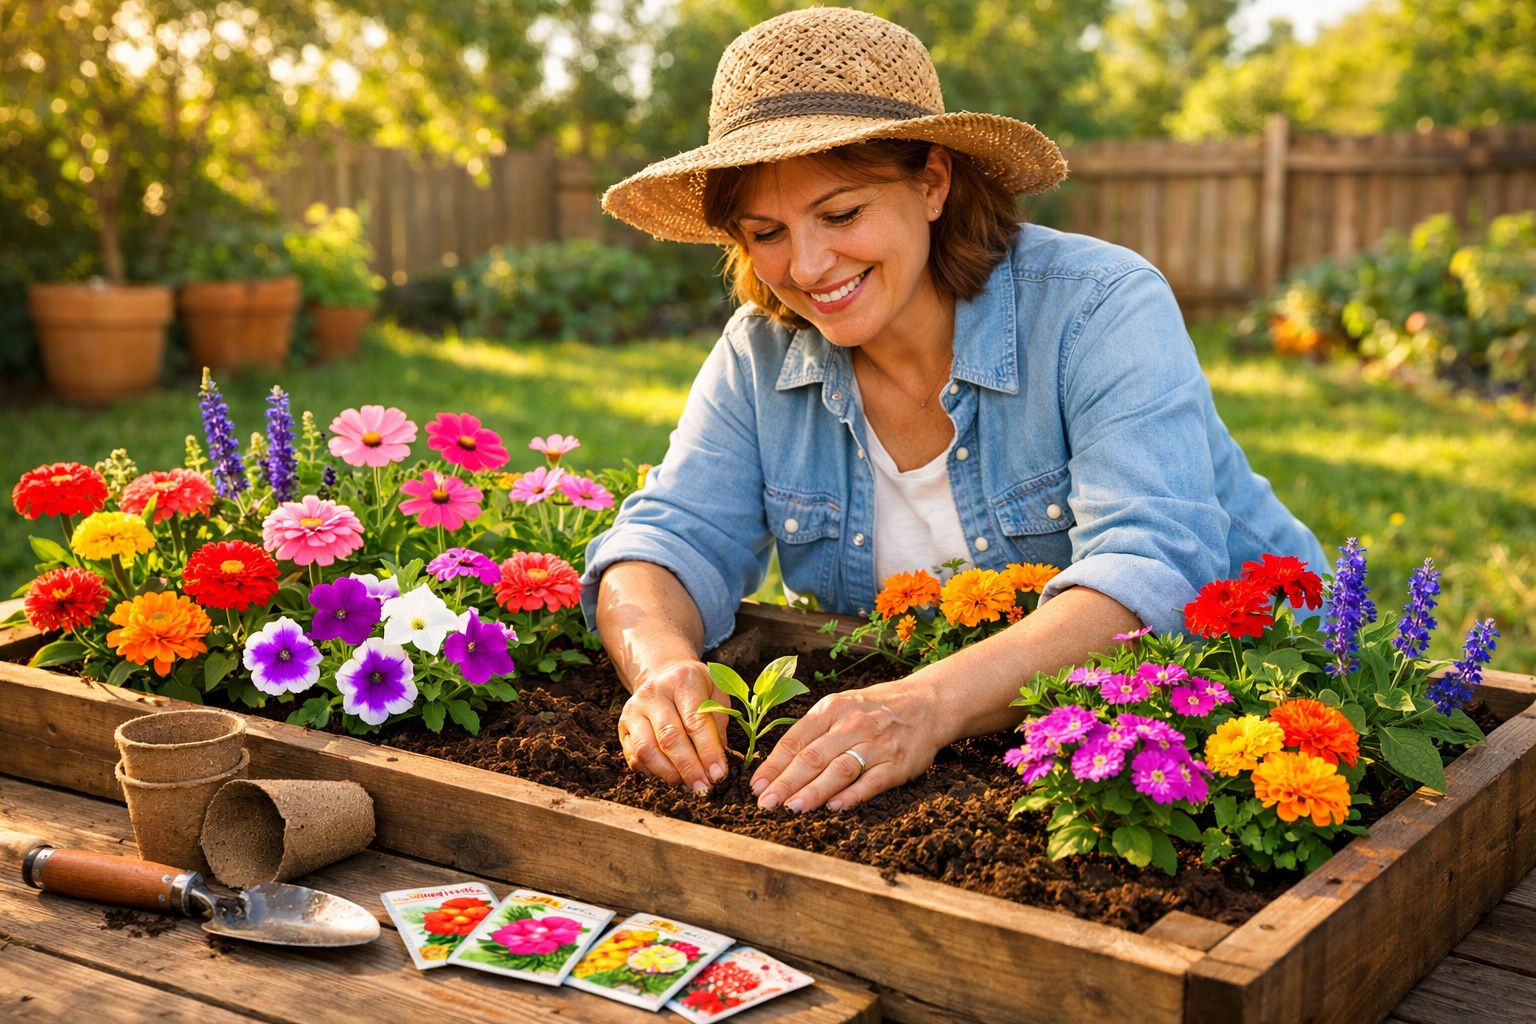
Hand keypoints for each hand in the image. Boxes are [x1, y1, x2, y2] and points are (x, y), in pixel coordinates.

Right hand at [617, 660, 730, 794]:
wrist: (665, 674)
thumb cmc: (698, 689)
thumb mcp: (717, 695)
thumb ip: (719, 727)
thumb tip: (721, 764)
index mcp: (682, 681)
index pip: (695, 721)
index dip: (708, 752)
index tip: (720, 774)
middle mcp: (653, 693)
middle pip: (669, 738)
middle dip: (689, 769)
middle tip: (704, 789)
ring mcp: (634, 710)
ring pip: (647, 751)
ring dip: (670, 774)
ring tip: (689, 785)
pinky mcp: (623, 728)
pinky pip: (635, 758)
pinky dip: (654, 774)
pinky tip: (671, 777)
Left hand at [749, 681, 941, 812]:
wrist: (927, 704)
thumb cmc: (874, 709)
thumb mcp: (841, 707)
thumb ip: (812, 732)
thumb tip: (777, 764)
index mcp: (832, 708)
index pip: (796, 739)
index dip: (774, 764)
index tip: (756, 786)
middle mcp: (852, 725)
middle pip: (813, 756)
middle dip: (786, 782)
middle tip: (766, 803)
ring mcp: (876, 745)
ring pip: (839, 770)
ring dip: (814, 791)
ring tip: (792, 808)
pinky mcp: (897, 764)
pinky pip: (871, 782)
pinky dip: (852, 795)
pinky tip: (834, 808)